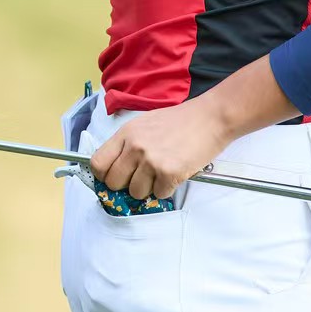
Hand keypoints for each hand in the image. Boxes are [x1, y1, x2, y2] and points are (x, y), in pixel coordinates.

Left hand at [89, 98, 231, 199]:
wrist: (212, 117)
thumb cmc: (182, 120)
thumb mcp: (146, 124)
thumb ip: (128, 144)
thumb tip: (116, 170)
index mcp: (127, 133)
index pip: (98, 164)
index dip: (104, 175)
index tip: (115, 177)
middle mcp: (135, 147)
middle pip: (114, 183)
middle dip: (127, 184)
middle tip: (143, 177)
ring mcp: (151, 160)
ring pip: (136, 192)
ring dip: (149, 188)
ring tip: (163, 172)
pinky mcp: (169, 173)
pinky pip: (159, 194)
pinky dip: (167, 188)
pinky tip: (176, 172)